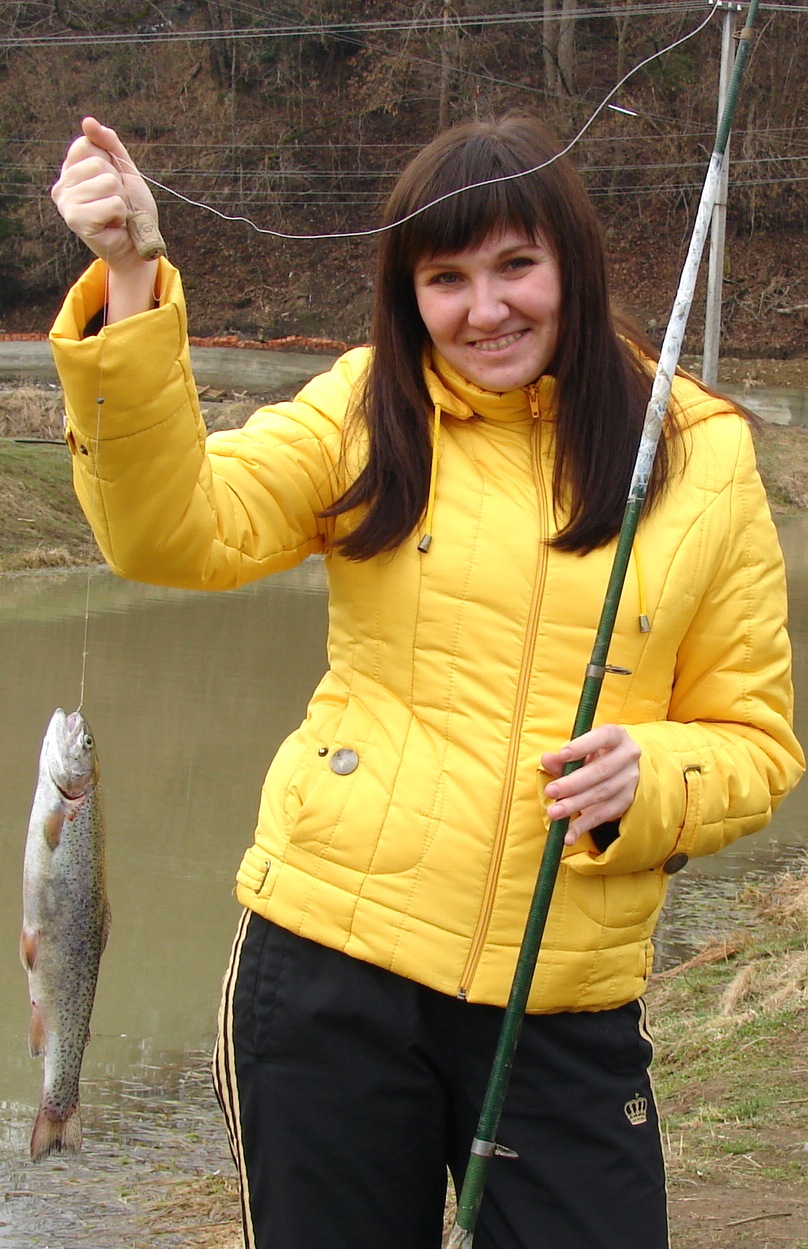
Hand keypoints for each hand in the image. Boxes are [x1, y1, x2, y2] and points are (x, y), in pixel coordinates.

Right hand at [51, 117, 158, 272]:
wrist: (138, 247)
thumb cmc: (132, 210)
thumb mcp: (124, 169)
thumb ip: (108, 143)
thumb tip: (87, 121)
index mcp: (69, 171)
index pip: (86, 144)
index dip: (110, 162)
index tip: (112, 185)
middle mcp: (61, 186)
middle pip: (97, 163)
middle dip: (117, 184)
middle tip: (116, 204)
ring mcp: (66, 204)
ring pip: (107, 182)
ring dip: (121, 200)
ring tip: (116, 215)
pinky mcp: (76, 221)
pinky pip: (112, 203)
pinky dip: (121, 214)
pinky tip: (114, 225)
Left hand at [541, 724, 640, 845]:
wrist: (621, 768)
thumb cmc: (593, 754)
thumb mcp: (579, 751)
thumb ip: (562, 757)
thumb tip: (547, 759)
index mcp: (616, 736)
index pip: (603, 737)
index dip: (582, 746)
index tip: (561, 755)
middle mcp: (628, 756)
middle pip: (600, 771)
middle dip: (573, 783)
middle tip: (550, 791)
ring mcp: (629, 780)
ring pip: (601, 794)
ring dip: (576, 805)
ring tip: (554, 812)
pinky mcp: (625, 801)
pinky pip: (603, 815)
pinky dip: (583, 826)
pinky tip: (568, 836)